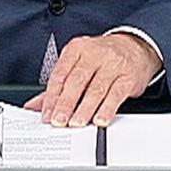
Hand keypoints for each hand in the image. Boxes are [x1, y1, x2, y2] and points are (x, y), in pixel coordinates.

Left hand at [23, 32, 159, 127]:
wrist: (135, 47)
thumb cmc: (102, 58)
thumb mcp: (78, 64)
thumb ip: (57, 86)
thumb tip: (35, 106)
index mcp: (77, 49)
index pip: (60, 74)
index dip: (51, 96)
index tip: (46, 113)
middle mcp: (94, 54)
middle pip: (77, 81)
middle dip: (66, 104)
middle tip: (59, 120)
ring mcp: (112, 64)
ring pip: (96, 89)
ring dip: (84, 109)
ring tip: (76, 123)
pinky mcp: (128, 77)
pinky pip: (116, 95)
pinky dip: (107, 109)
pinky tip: (99, 119)